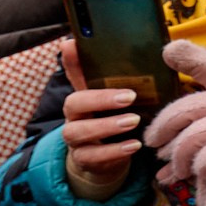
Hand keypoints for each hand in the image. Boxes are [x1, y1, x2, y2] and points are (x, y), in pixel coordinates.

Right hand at [59, 38, 142, 200]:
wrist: (105, 160)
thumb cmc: (112, 121)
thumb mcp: (116, 99)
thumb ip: (119, 79)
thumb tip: (131, 48)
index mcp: (83, 97)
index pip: (73, 76)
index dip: (72, 61)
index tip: (73, 44)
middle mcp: (74, 116)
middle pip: (73, 104)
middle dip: (99, 99)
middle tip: (129, 97)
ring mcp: (76, 140)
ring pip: (78, 132)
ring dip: (107, 126)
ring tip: (133, 121)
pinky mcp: (85, 160)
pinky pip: (93, 157)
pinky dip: (114, 151)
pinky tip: (133, 145)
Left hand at [146, 41, 205, 195]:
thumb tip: (174, 128)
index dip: (186, 56)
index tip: (168, 53)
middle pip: (180, 111)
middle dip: (161, 129)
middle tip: (155, 144)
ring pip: (185, 142)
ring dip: (176, 160)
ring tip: (176, 169)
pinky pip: (199, 162)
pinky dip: (196, 174)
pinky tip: (197, 179)